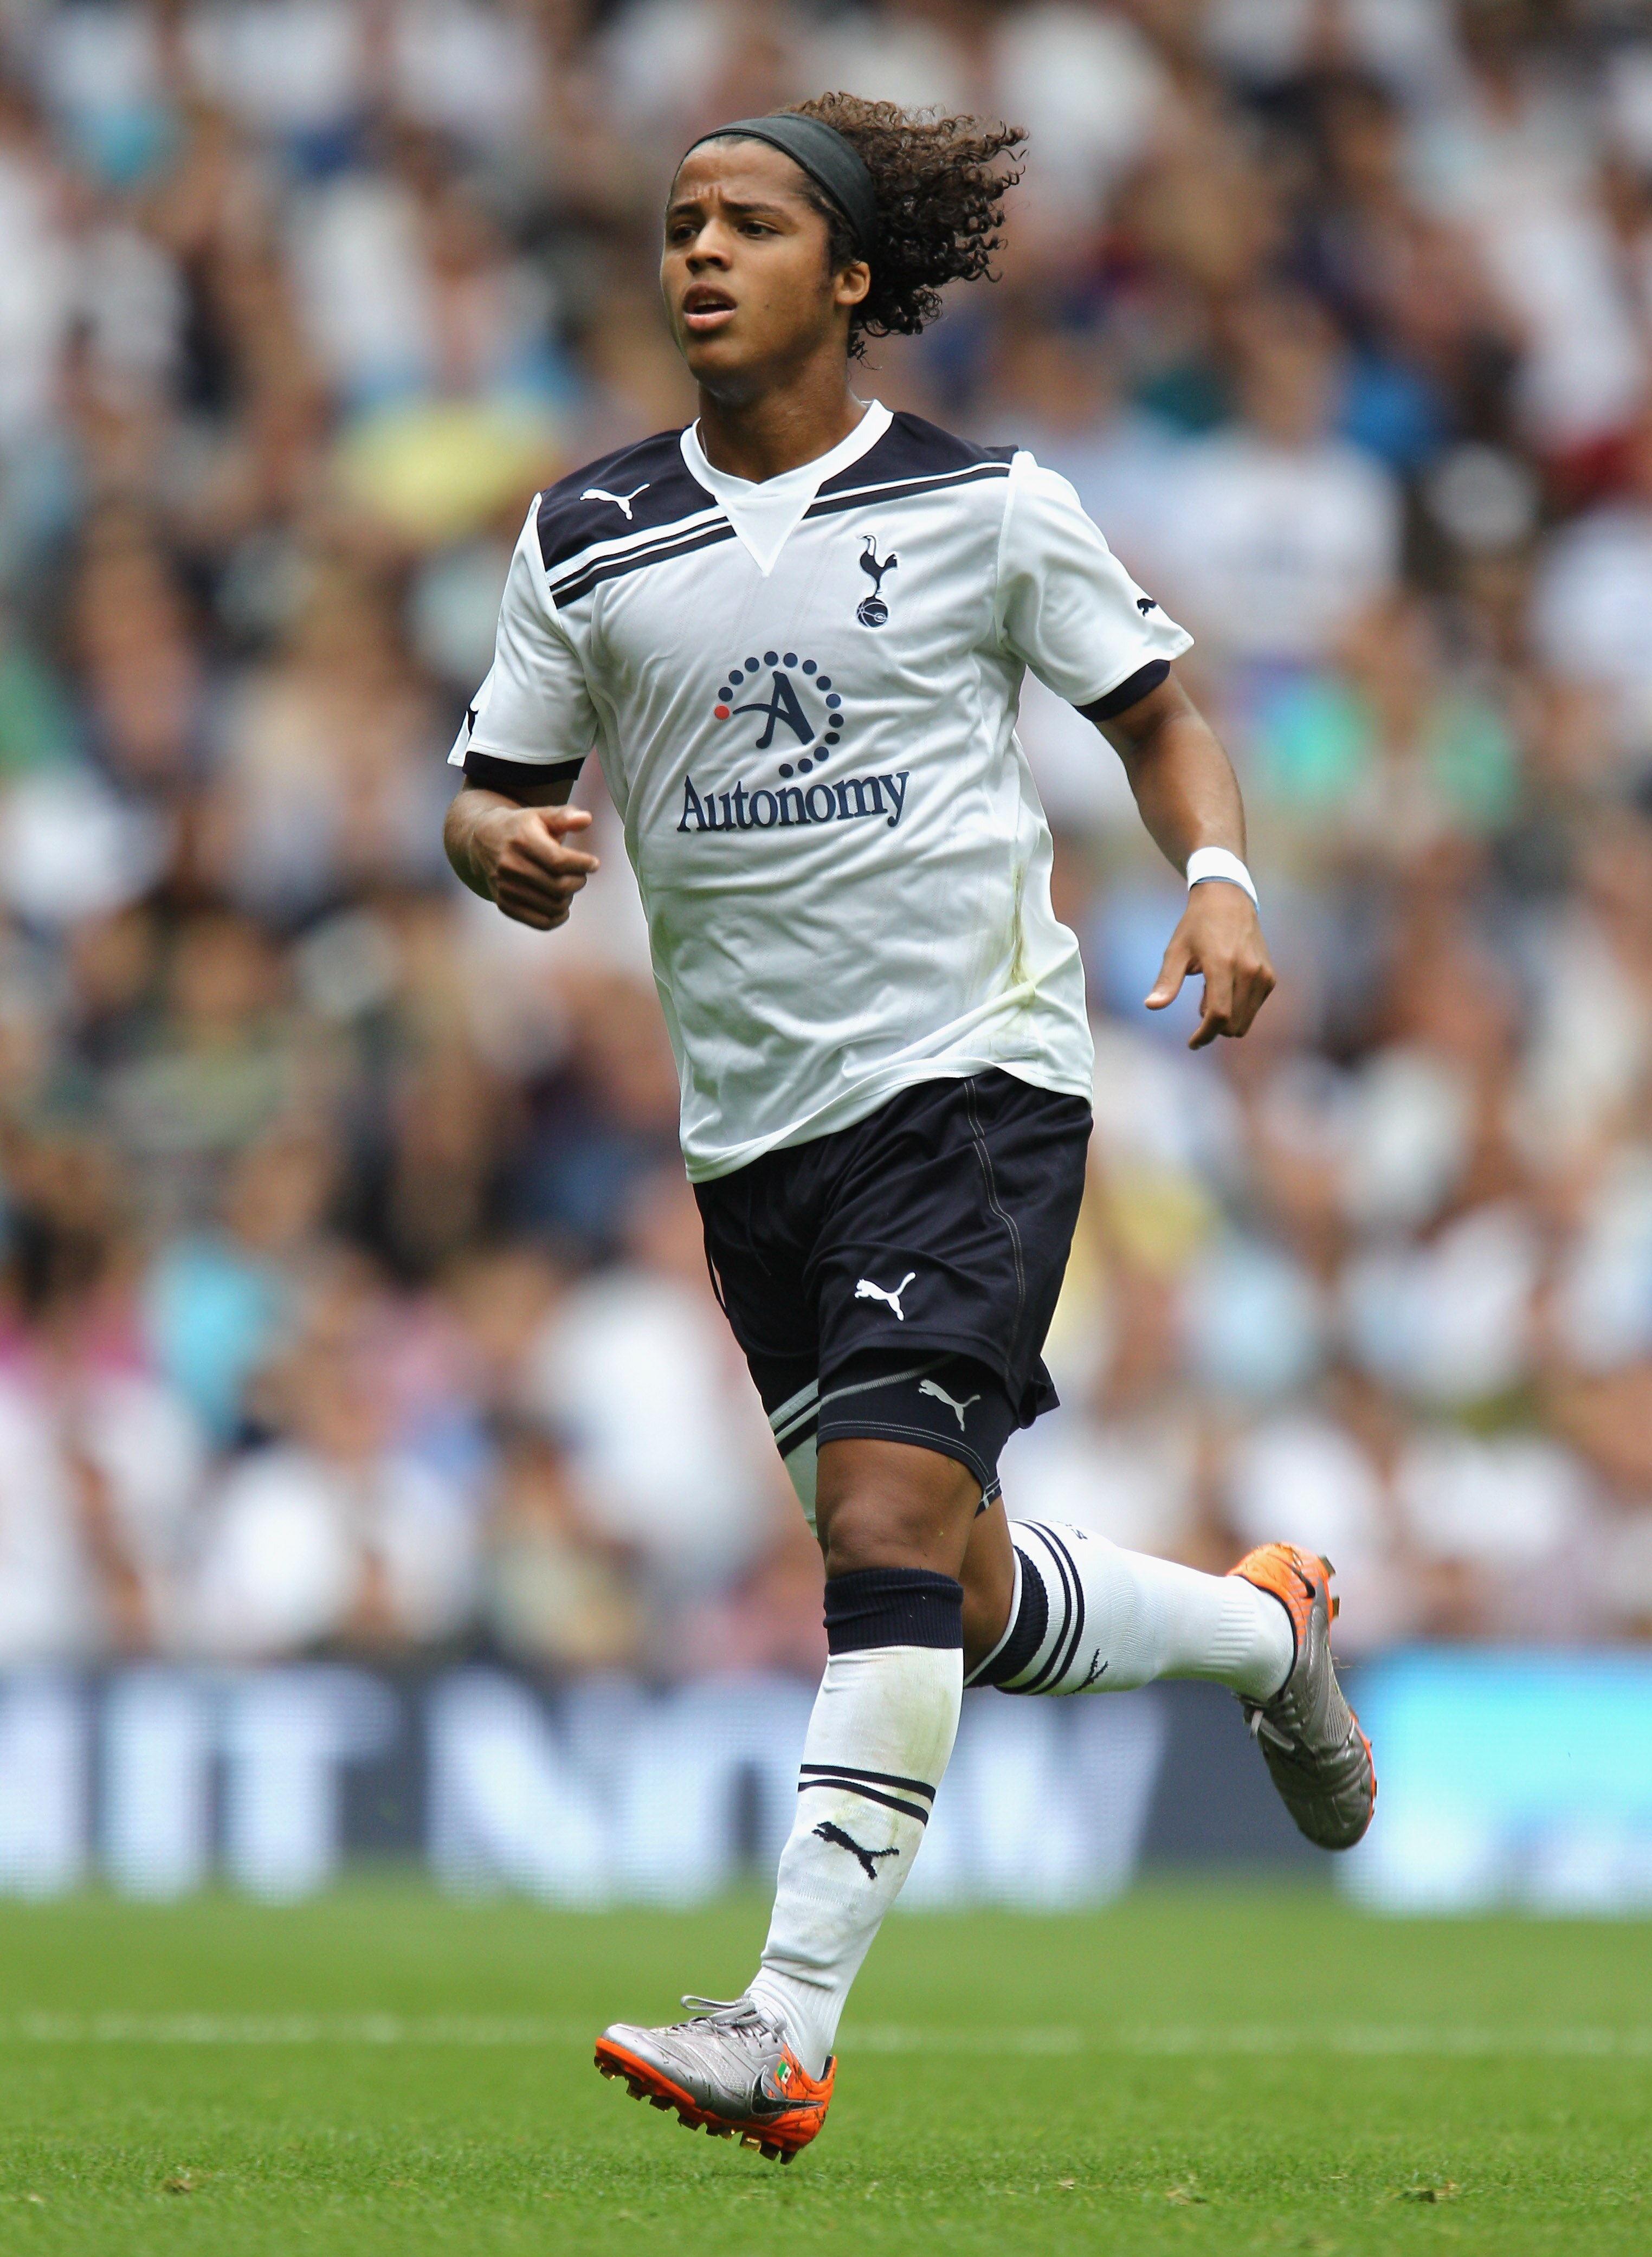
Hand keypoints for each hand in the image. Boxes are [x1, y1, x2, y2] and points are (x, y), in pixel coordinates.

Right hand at [471, 802, 599, 929]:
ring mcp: (506, 888)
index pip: (559, 862)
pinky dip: (558, 918)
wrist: (482, 843)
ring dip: (569, 898)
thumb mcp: (540, 815)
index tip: (593, 863)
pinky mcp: (505, 905)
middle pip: (559, 886)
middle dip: (578, 881)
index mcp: (522, 841)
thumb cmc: (520, 829)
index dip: (582, 865)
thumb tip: (586, 819)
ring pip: (553, 906)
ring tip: (568, 885)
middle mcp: (511, 866)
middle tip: (580, 874)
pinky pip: (541, 922)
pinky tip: (562, 906)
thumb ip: (564, 816)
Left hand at [1145, 880, 1274, 1048]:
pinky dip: (1237, 1009)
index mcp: (1223, 964)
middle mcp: (1248, 971)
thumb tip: (1151, 1006)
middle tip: (1199, 1002)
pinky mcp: (1270, 977)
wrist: (1228, 900)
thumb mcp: (1176, 950)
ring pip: (1245, 1021)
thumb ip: (1166, 981)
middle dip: (1212, 1026)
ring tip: (1212, 990)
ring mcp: (1263, 975)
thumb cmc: (1196, 925)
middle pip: (1233, 1024)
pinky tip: (1225, 985)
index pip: (1218, 1015)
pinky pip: (1253, 1009)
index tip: (1192, 1043)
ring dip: (1225, 1018)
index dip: (1204, 1035)